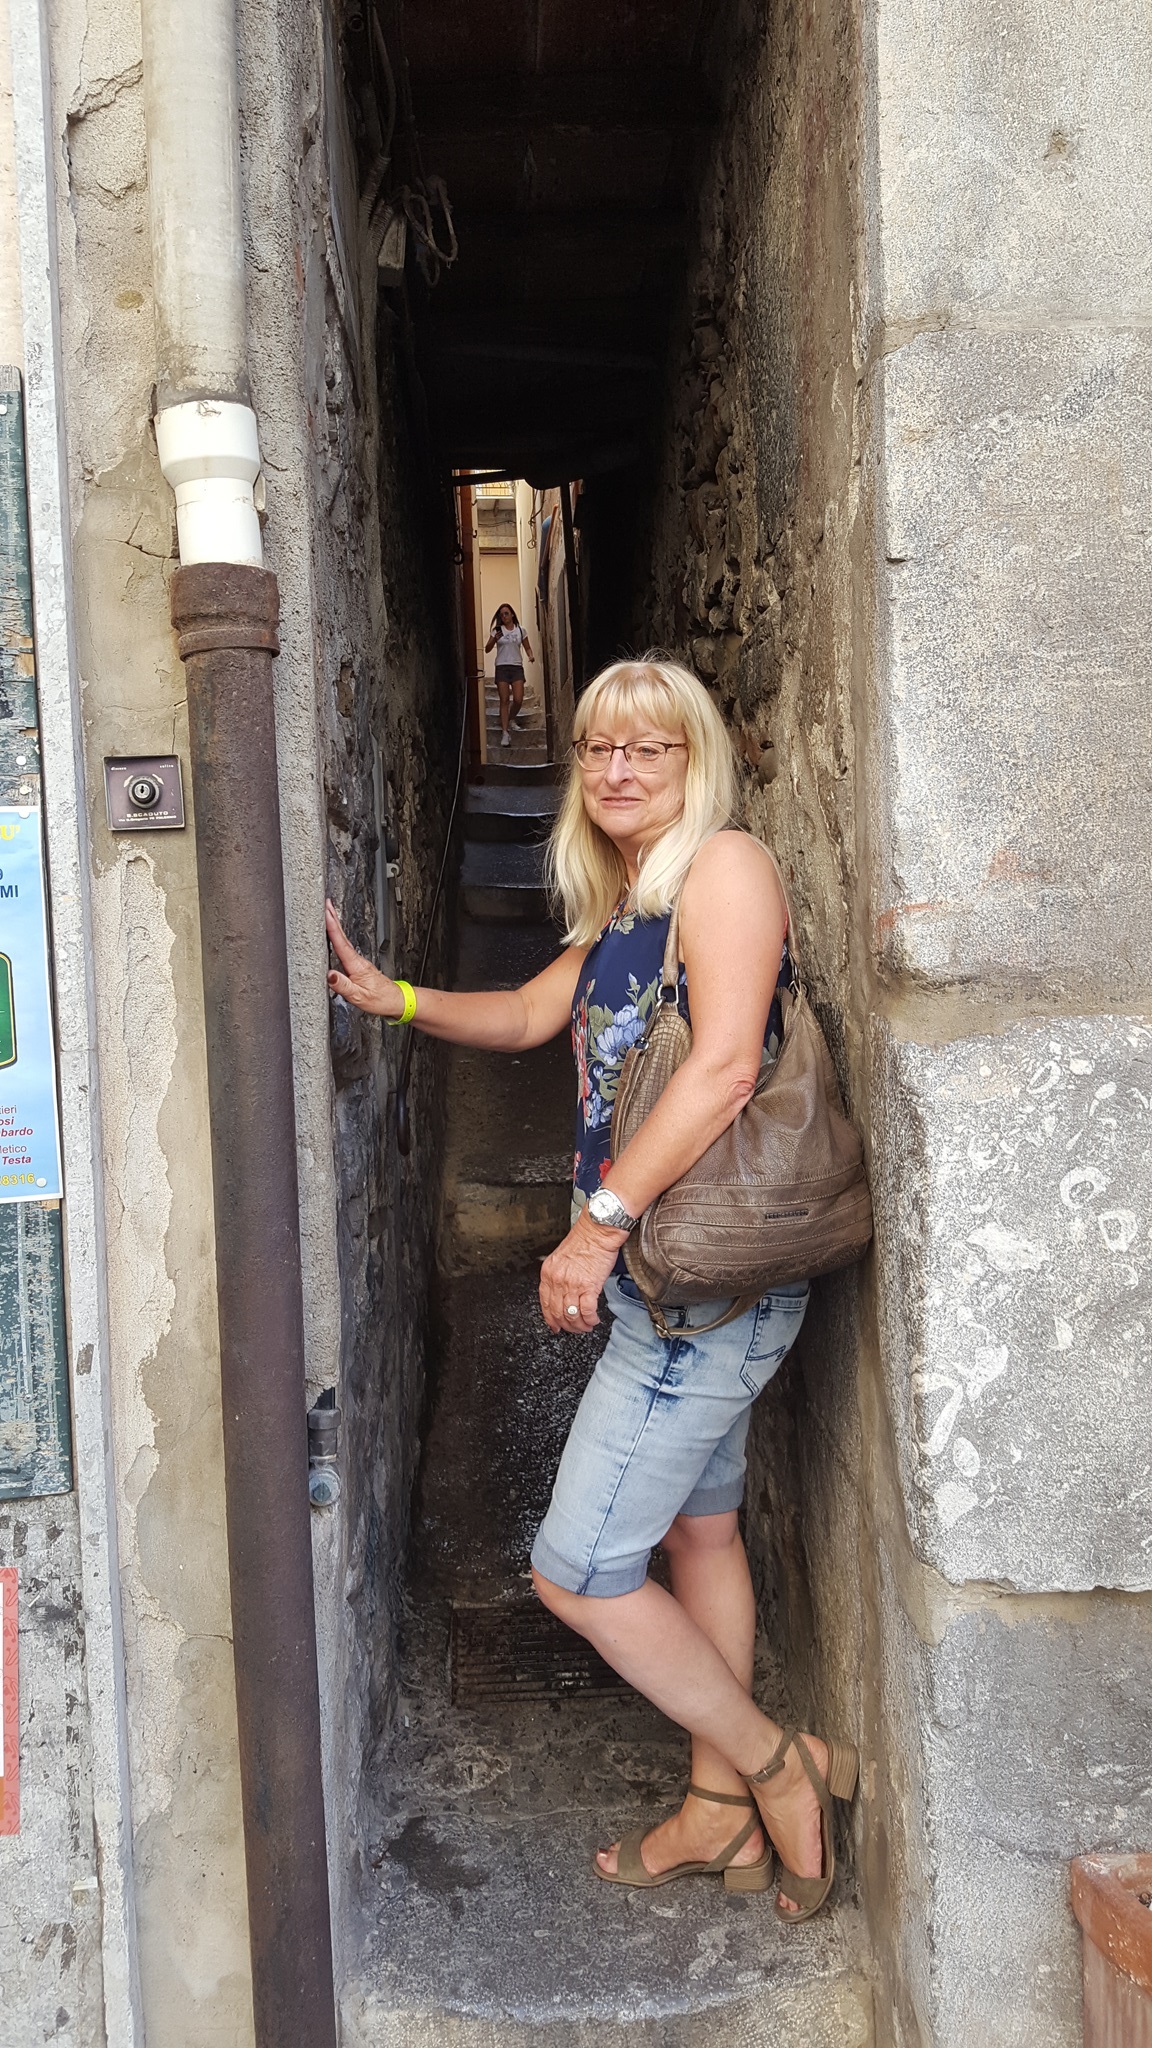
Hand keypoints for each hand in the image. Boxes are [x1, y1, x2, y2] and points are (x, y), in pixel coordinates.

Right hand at [326, 899, 404, 1017]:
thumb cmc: (380, 999)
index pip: (341, 943)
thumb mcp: (358, 996)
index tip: (326, 912)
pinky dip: (340, 938)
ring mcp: (359, 962)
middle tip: (326, 903)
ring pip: (344, 940)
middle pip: (343, 936)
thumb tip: (329, 975)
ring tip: (328, 914)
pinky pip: (346, 948)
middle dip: (334, 919)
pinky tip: (336, 936)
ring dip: (336, 926)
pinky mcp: (359, 965)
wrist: (396, 1000)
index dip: (332, 927)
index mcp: (356, 965)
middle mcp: (357, 960)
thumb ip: (343, 985)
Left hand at [539, 1210, 628, 1332]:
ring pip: (571, 1315)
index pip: (545, 1303)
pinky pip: (587, 1311)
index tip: (554, 1326)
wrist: (598, 1231)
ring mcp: (573, 1284)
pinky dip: (590, 1320)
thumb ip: (558, 1275)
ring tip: (586, 1326)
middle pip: (557, 1313)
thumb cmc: (584, 1241)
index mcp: (549, 1273)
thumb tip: (561, 1292)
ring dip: (579, 1326)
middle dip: (566, 1326)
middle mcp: (558, 1280)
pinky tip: (594, 1320)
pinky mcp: (589, 1286)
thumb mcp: (561, 1258)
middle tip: (573, 1330)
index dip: (550, 1319)